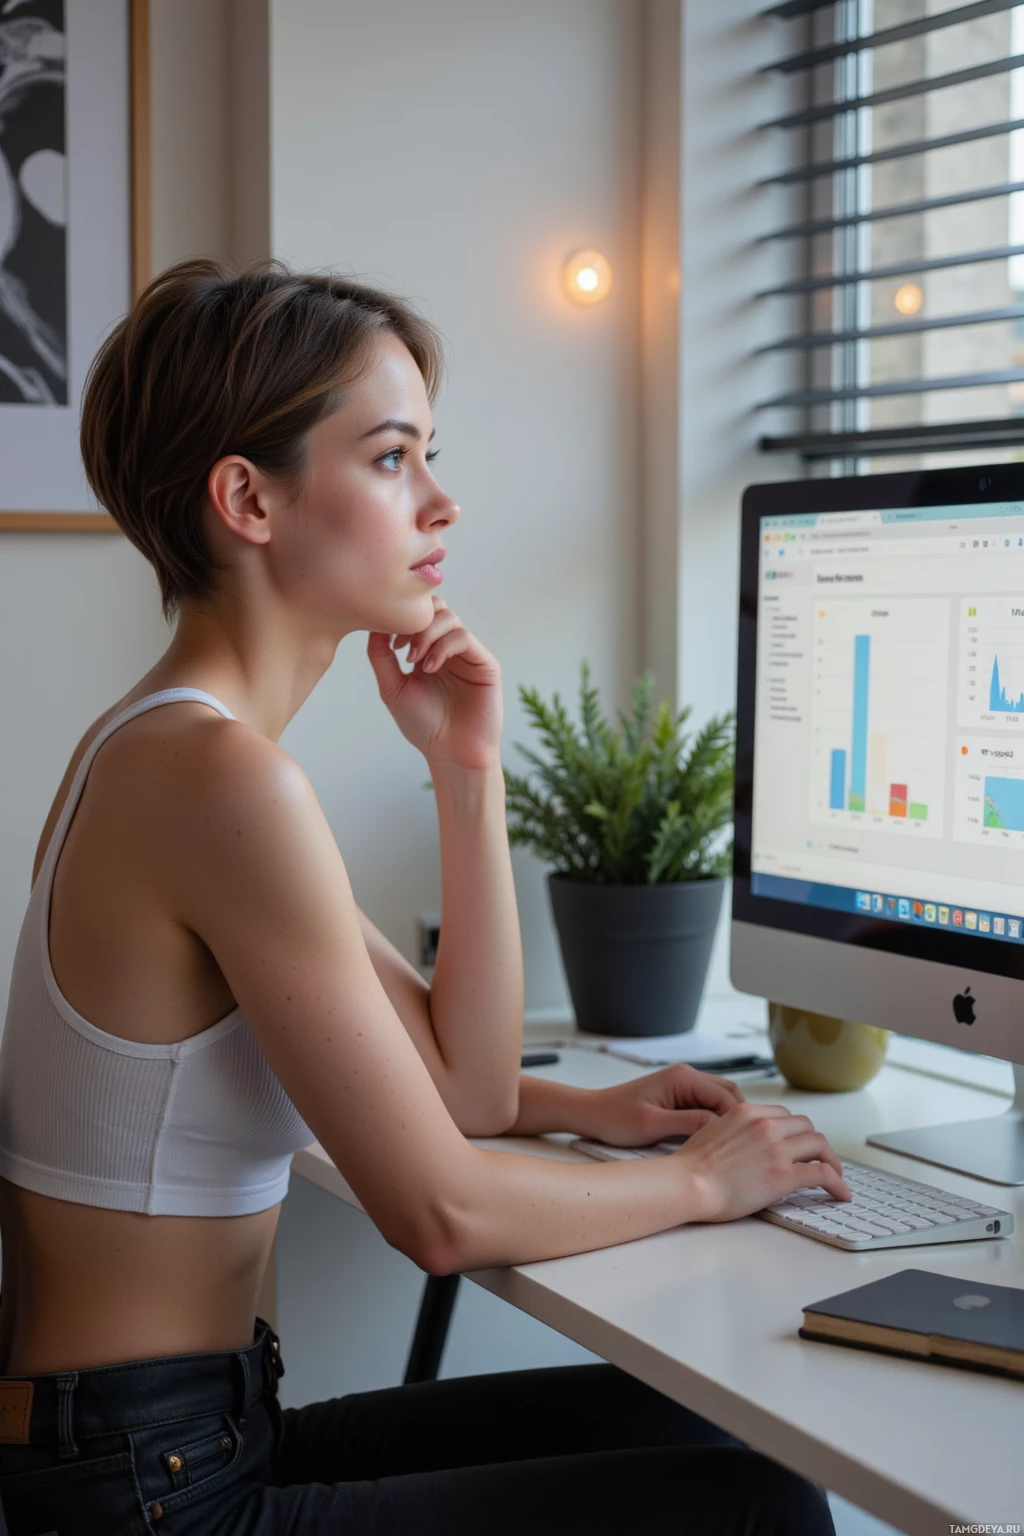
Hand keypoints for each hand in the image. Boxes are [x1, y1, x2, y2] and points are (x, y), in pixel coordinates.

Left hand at [367, 597, 502, 770]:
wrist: (451, 754)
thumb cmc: (424, 726)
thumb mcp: (392, 688)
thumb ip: (381, 657)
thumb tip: (372, 626)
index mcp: (429, 651)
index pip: (420, 615)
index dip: (402, 620)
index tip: (388, 642)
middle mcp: (450, 648)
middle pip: (437, 607)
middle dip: (416, 621)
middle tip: (401, 646)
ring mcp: (469, 654)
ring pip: (450, 619)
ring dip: (427, 634)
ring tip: (413, 660)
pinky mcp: (485, 663)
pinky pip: (464, 638)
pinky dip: (443, 647)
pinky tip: (430, 668)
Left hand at [574, 1064, 745, 1146]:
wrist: (592, 1113)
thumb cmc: (614, 1118)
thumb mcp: (653, 1124)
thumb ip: (689, 1123)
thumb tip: (722, 1127)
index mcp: (683, 1078)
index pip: (726, 1096)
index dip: (739, 1121)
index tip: (746, 1145)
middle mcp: (687, 1076)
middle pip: (729, 1095)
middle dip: (739, 1121)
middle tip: (744, 1149)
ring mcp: (683, 1085)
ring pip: (720, 1101)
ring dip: (727, 1122)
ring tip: (732, 1148)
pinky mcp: (678, 1097)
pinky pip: (706, 1106)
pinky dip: (714, 1122)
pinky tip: (714, 1142)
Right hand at [675, 1101, 850, 1222]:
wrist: (688, 1182)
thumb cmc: (691, 1165)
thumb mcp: (710, 1130)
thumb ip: (733, 1129)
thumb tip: (740, 1140)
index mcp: (746, 1113)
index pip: (783, 1115)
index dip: (794, 1130)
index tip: (798, 1142)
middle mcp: (765, 1126)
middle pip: (805, 1126)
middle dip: (814, 1142)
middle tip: (819, 1157)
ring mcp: (777, 1149)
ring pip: (819, 1145)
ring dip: (831, 1160)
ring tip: (835, 1174)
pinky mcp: (785, 1175)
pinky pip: (822, 1173)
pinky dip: (837, 1182)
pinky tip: (840, 1193)